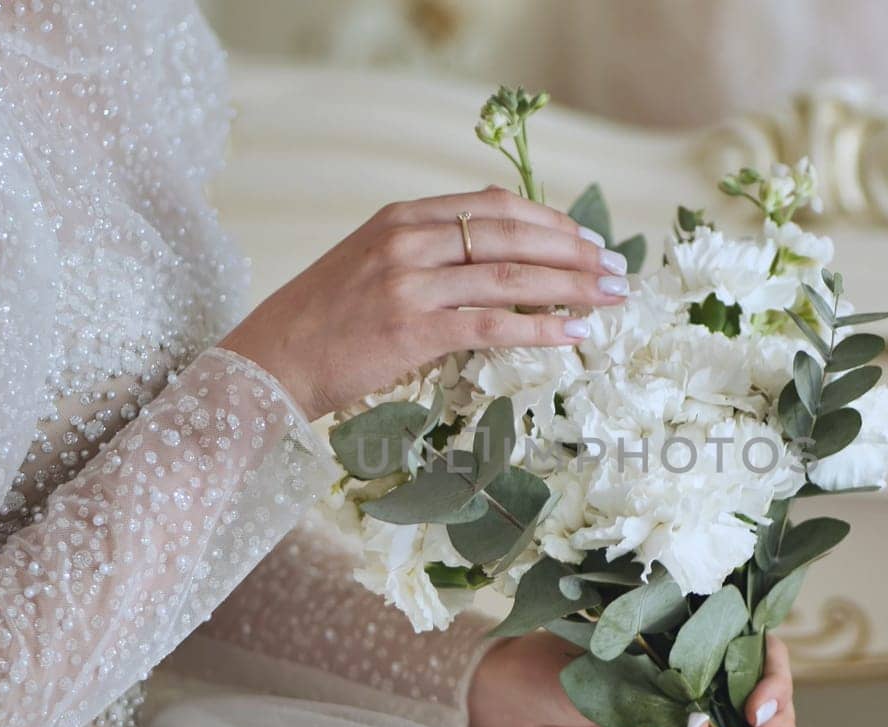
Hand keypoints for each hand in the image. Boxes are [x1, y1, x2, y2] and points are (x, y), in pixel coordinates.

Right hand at [219, 186, 627, 419]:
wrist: (270, 361)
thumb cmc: (323, 322)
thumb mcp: (370, 265)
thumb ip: (426, 255)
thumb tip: (497, 266)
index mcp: (401, 217)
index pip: (492, 204)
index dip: (549, 219)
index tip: (588, 238)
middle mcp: (408, 240)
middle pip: (511, 234)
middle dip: (574, 251)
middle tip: (616, 268)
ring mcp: (410, 283)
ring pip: (511, 276)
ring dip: (571, 286)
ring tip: (611, 297)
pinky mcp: (412, 329)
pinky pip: (493, 325)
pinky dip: (541, 328)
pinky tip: (574, 333)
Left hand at [468, 632, 804, 726]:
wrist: (505, 700)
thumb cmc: (545, 665)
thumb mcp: (595, 677)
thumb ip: (645, 700)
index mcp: (685, 633)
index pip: (750, 644)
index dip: (767, 672)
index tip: (754, 704)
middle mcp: (696, 672)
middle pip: (762, 691)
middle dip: (778, 719)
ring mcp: (687, 716)